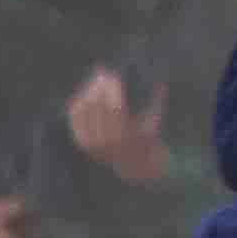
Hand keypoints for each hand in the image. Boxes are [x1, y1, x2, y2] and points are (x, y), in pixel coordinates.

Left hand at [66, 69, 167, 185]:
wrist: (134, 167)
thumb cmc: (147, 140)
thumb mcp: (154, 122)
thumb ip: (158, 104)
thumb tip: (162, 85)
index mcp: (126, 136)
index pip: (115, 107)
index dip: (112, 89)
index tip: (115, 74)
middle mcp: (106, 141)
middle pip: (97, 106)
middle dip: (99, 85)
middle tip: (103, 70)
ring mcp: (92, 143)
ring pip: (84, 110)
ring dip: (88, 91)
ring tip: (95, 80)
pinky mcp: (82, 142)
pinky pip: (75, 119)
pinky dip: (77, 104)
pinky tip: (83, 94)